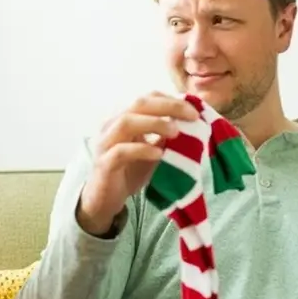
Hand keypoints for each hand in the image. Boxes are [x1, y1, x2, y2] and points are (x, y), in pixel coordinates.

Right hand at [78, 92, 199, 234]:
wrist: (104, 200)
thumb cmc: (129, 172)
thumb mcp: (152, 150)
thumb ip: (164, 137)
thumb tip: (190, 125)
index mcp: (123, 118)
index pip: (146, 99)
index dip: (170, 100)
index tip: (193, 110)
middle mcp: (111, 126)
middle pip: (138, 104)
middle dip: (167, 106)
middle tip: (191, 116)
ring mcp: (105, 144)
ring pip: (126, 122)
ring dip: (154, 123)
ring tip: (175, 131)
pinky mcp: (104, 164)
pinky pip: (121, 151)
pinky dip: (142, 149)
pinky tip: (159, 153)